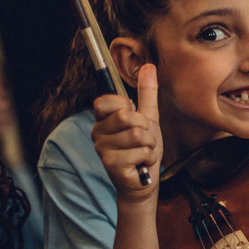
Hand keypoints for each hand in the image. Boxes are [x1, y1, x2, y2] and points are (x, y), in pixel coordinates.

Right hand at [91, 63, 161, 202]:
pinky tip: (141, 164)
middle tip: (143, 139)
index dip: (127, 107)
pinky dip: (149, 158)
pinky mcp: (110, 163)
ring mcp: (102, 148)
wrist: (144, 182)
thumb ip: (147, 93)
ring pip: (137, 135)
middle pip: (127, 116)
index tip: (133, 118)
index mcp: (104, 119)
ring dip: (149, 145)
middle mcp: (98, 132)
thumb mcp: (148, 118)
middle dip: (145, 128)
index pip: (107, 100)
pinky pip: (142, 151)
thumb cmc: (143, 150)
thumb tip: (149, 66)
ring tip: (143, 152)